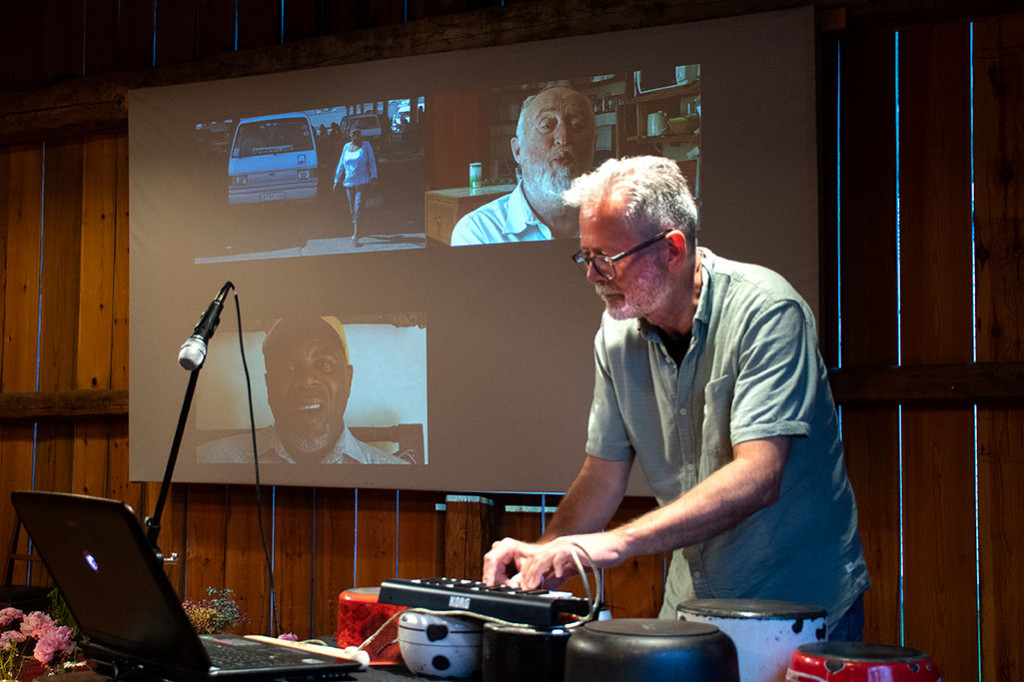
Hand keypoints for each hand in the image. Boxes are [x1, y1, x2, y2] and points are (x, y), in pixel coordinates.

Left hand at [483, 531, 627, 589]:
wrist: (615, 545)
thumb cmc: (597, 555)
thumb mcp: (574, 567)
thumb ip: (560, 575)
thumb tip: (548, 584)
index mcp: (557, 549)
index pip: (535, 559)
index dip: (527, 573)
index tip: (524, 587)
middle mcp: (558, 545)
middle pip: (535, 558)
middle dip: (527, 575)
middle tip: (524, 589)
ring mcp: (566, 545)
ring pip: (543, 557)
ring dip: (536, 573)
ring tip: (533, 585)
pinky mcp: (575, 548)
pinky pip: (560, 556)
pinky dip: (555, 567)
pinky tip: (556, 575)